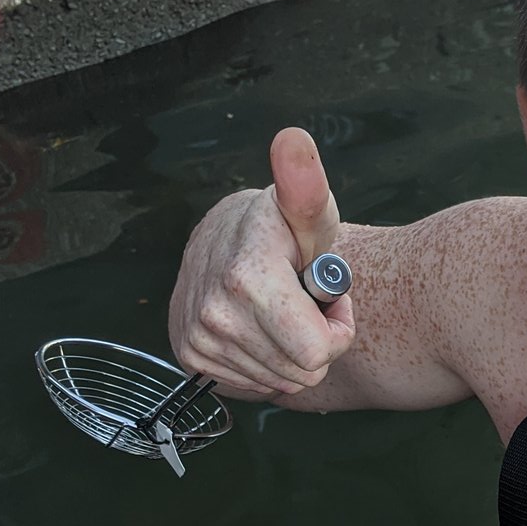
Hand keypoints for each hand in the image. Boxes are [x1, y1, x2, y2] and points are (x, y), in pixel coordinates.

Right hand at [168, 127, 355, 400]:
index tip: (326, 292)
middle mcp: (215, 312)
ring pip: (281, 382)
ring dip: (291, 351)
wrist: (224, 238)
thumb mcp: (306, 210)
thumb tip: (293, 140)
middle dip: (315, 341)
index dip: (336, 326)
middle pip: (303, 373)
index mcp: (246, 277)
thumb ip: (306, 185)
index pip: (316, 351)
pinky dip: (265, 361)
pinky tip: (258, 325)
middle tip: (302, 301)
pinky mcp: (190, 356)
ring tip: (280, 309)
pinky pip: (254, 385)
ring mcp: (199, 337)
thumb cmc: (284, 229)